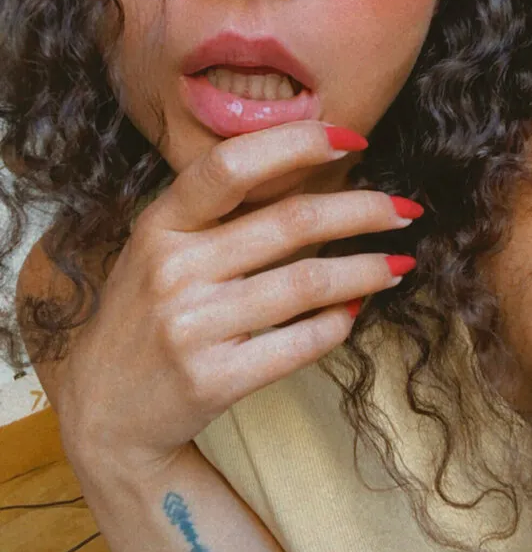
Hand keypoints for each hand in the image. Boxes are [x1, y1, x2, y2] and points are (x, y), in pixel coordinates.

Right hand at [54, 121, 419, 477]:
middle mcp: (173, 268)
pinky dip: (338, 324)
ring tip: (398, 264)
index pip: (232, 166)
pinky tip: (354, 312)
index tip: (353, 138)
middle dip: (364, 210)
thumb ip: (214, 215)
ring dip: (367, 270)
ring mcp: (192, 327)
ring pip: (308, 283)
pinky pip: (301, 343)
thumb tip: (308, 175)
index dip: (298, 144)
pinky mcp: (214, 379)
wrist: (106, 412)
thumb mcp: (157, 251)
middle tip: (405, 210)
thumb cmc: (144, 318)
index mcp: (160, 225)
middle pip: (291, 221)